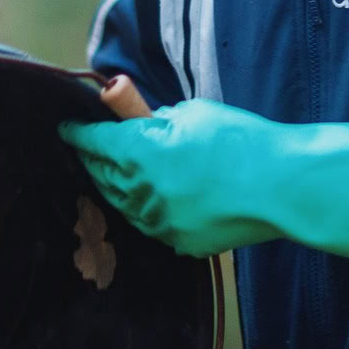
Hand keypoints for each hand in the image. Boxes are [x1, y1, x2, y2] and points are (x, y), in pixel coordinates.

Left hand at [59, 99, 348, 275]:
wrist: (282, 186)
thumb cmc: (240, 139)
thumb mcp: (191, 112)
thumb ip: (150, 115)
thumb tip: (124, 106)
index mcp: (139, 153)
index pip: (94, 143)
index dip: (78, 134)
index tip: (66, 129)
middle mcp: (141, 192)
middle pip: (103, 175)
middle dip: (94, 160)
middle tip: (88, 150)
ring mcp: (160, 223)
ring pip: (124, 205)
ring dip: (117, 187)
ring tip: (114, 175)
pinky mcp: (181, 243)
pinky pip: (153, 226)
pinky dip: (147, 211)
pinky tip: (153, 201)